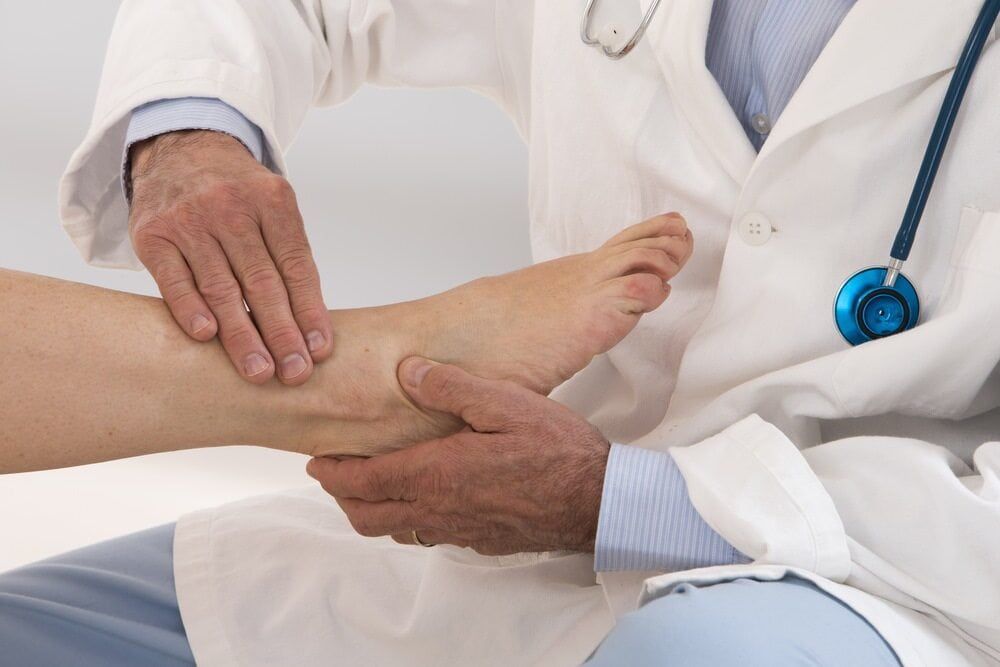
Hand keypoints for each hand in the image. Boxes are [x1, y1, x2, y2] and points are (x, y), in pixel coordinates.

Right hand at [128, 130, 332, 384]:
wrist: (180, 146)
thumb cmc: (238, 194)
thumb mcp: (273, 207)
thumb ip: (289, 255)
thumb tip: (312, 326)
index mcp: (273, 202)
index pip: (296, 265)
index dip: (310, 310)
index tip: (319, 350)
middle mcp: (232, 208)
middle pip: (263, 281)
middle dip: (282, 332)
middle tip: (294, 373)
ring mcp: (190, 220)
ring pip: (221, 286)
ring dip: (241, 334)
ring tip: (258, 371)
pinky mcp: (153, 235)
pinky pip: (174, 279)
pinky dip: (191, 308)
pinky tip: (207, 336)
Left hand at [306, 357, 610, 554]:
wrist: (597, 502)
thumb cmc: (556, 451)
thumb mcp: (505, 403)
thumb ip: (451, 388)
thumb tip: (408, 372)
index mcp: (435, 474)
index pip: (363, 481)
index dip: (332, 471)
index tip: (316, 459)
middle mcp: (438, 510)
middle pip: (367, 516)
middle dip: (342, 496)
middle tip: (335, 473)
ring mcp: (458, 530)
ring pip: (395, 530)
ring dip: (374, 510)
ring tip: (373, 484)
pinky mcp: (479, 540)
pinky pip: (427, 535)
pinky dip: (408, 518)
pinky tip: (425, 496)